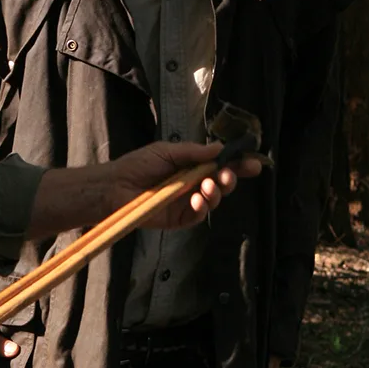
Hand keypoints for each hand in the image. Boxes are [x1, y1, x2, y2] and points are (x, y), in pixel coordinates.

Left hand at [109, 140, 261, 229]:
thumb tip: (220, 148)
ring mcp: (186, 203)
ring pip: (213, 200)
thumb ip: (194, 152)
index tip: (253, 163)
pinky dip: (202, 207)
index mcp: (191, 167)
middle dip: (230, 178)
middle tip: (229, 174)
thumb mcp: (167, 151)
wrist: (115, 185)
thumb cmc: (138, 165)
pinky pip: (198, 215)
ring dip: (217, 192)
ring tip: (209, 185)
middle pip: (221, 183)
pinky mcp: (178, 219)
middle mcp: (192, 185)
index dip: (237, 165)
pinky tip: (198, 199)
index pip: (219, 166)